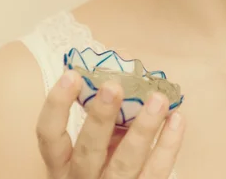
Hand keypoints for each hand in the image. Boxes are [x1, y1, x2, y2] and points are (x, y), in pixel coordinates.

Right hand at [36, 69, 184, 178]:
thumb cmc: (103, 161)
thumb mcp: (95, 141)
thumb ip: (105, 107)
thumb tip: (123, 59)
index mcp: (62, 162)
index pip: (49, 135)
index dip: (57, 105)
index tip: (71, 74)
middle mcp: (82, 177)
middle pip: (89, 150)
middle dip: (101, 117)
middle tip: (114, 85)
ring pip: (125, 162)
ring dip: (143, 128)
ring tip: (158, 99)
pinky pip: (156, 172)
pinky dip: (168, 145)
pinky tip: (176, 119)